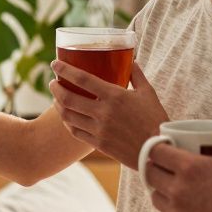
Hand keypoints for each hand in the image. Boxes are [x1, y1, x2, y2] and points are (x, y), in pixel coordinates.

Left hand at [48, 60, 168, 167]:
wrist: (159, 151)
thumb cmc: (155, 119)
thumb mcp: (148, 93)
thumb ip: (137, 75)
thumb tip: (131, 61)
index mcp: (115, 96)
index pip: (82, 79)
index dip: (65, 70)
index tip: (55, 63)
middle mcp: (103, 112)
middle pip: (69, 98)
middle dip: (55, 88)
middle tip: (53, 82)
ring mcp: (99, 130)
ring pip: (68, 116)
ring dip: (58, 105)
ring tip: (56, 99)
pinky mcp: (99, 144)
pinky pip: (76, 132)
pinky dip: (68, 123)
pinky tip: (67, 117)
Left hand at [142, 124, 211, 211]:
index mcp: (191, 168)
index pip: (156, 151)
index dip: (156, 146)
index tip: (162, 146)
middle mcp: (178, 189)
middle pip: (150, 173)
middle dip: (154, 166)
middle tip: (163, 164)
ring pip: (154, 196)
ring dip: (159, 188)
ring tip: (168, 184)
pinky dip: (169, 210)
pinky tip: (178, 206)